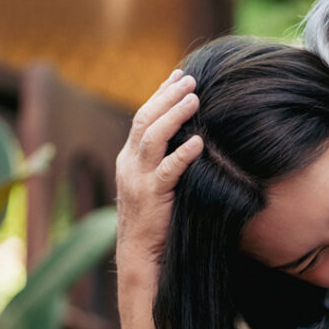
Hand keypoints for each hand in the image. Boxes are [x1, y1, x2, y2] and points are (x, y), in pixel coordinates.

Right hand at [115, 70, 201, 265]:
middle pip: (145, 120)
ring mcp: (138, 179)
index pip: (143, 118)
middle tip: (189, 79)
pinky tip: (198, 142)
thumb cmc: (154, 218)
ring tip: (194, 99)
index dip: (160, 95)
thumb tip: (190, 136)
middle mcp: (129, 163)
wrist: (138, 252)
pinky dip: (183, 154)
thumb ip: (164, 160)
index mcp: (129, 158)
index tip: (177, 76)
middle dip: (167, 97)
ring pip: (152, 137)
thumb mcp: (155, 182)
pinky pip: (167, 170)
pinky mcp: (152, 195)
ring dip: (174, 115)